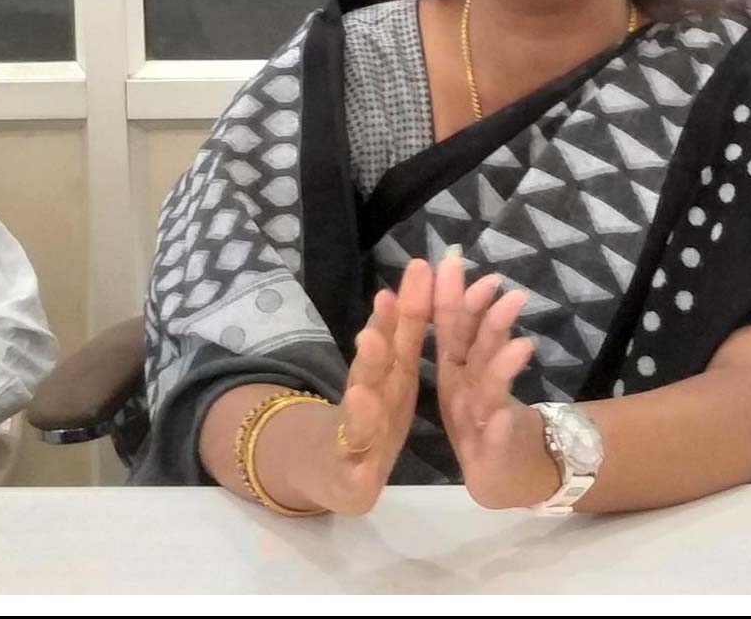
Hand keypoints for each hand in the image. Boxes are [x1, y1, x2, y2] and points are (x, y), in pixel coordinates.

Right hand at [297, 258, 431, 514]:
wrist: (329, 470)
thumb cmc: (370, 414)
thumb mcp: (390, 370)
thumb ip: (402, 327)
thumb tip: (418, 270)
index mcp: (385, 372)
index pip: (397, 333)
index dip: (409, 304)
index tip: (420, 269)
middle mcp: (366, 397)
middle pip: (370, 369)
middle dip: (378, 342)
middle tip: (385, 313)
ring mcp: (355, 438)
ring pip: (357, 421)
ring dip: (361, 407)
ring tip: (361, 392)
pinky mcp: (351, 480)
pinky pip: (356, 477)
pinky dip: (358, 472)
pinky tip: (362, 472)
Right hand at [432, 253, 558, 508]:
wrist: (505, 475)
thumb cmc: (487, 414)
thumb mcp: (481, 363)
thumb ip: (471, 321)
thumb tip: (456, 268)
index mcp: (454, 369)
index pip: (449, 327)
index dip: (450, 297)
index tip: (450, 262)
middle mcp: (458, 392)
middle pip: (464, 352)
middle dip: (472, 319)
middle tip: (489, 285)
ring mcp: (473, 424)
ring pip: (484, 391)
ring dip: (498, 367)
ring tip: (519, 344)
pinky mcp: (491, 454)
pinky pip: (495, 439)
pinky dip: (497, 427)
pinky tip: (502, 417)